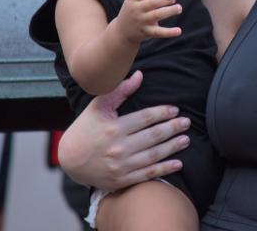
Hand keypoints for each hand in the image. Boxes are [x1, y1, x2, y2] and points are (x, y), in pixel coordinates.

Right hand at [57, 70, 191, 189]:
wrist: (70, 160)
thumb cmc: (86, 129)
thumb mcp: (98, 107)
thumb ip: (120, 91)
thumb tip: (140, 75)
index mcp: (114, 128)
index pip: (145, 118)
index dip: (162, 113)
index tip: (175, 110)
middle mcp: (119, 147)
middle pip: (153, 136)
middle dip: (173, 128)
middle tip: (186, 122)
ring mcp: (121, 166)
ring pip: (154, 155)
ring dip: (172, 147)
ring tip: (186, 139)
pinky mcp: (122, 180)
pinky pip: (148, 174)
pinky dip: (164, 169)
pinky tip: (178, 163)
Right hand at [118, 0, 182, 44]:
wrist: (121, 32)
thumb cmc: (132, 11)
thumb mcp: (136, 0)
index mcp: (133, 0)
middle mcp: (136, 10)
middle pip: (153, 2)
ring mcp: (141, 22)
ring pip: (157, 15)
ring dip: (170, 11)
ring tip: (179, 8)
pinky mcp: (146, 33)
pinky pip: (159, 32)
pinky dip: (169, 32)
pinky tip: (179, 31)